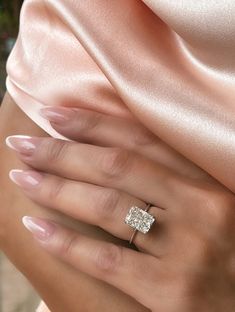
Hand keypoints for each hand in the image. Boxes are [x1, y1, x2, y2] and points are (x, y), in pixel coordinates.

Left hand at [6, 108, 234, 310]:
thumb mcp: (213, 200)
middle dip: (63, 153)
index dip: (93, 124)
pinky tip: (36, 228)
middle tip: (23, 143)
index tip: (54, 115)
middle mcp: (199, 207)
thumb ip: (174, 178)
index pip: (140, 139)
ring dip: (57, 190)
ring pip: (107, 208)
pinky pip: (107, 260)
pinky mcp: (171, 291)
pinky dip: (67, 243)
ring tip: (23, 177)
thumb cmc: (229, 244)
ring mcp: (186, 249)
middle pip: (116, 168)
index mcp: (208, 180)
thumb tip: (117, 152)